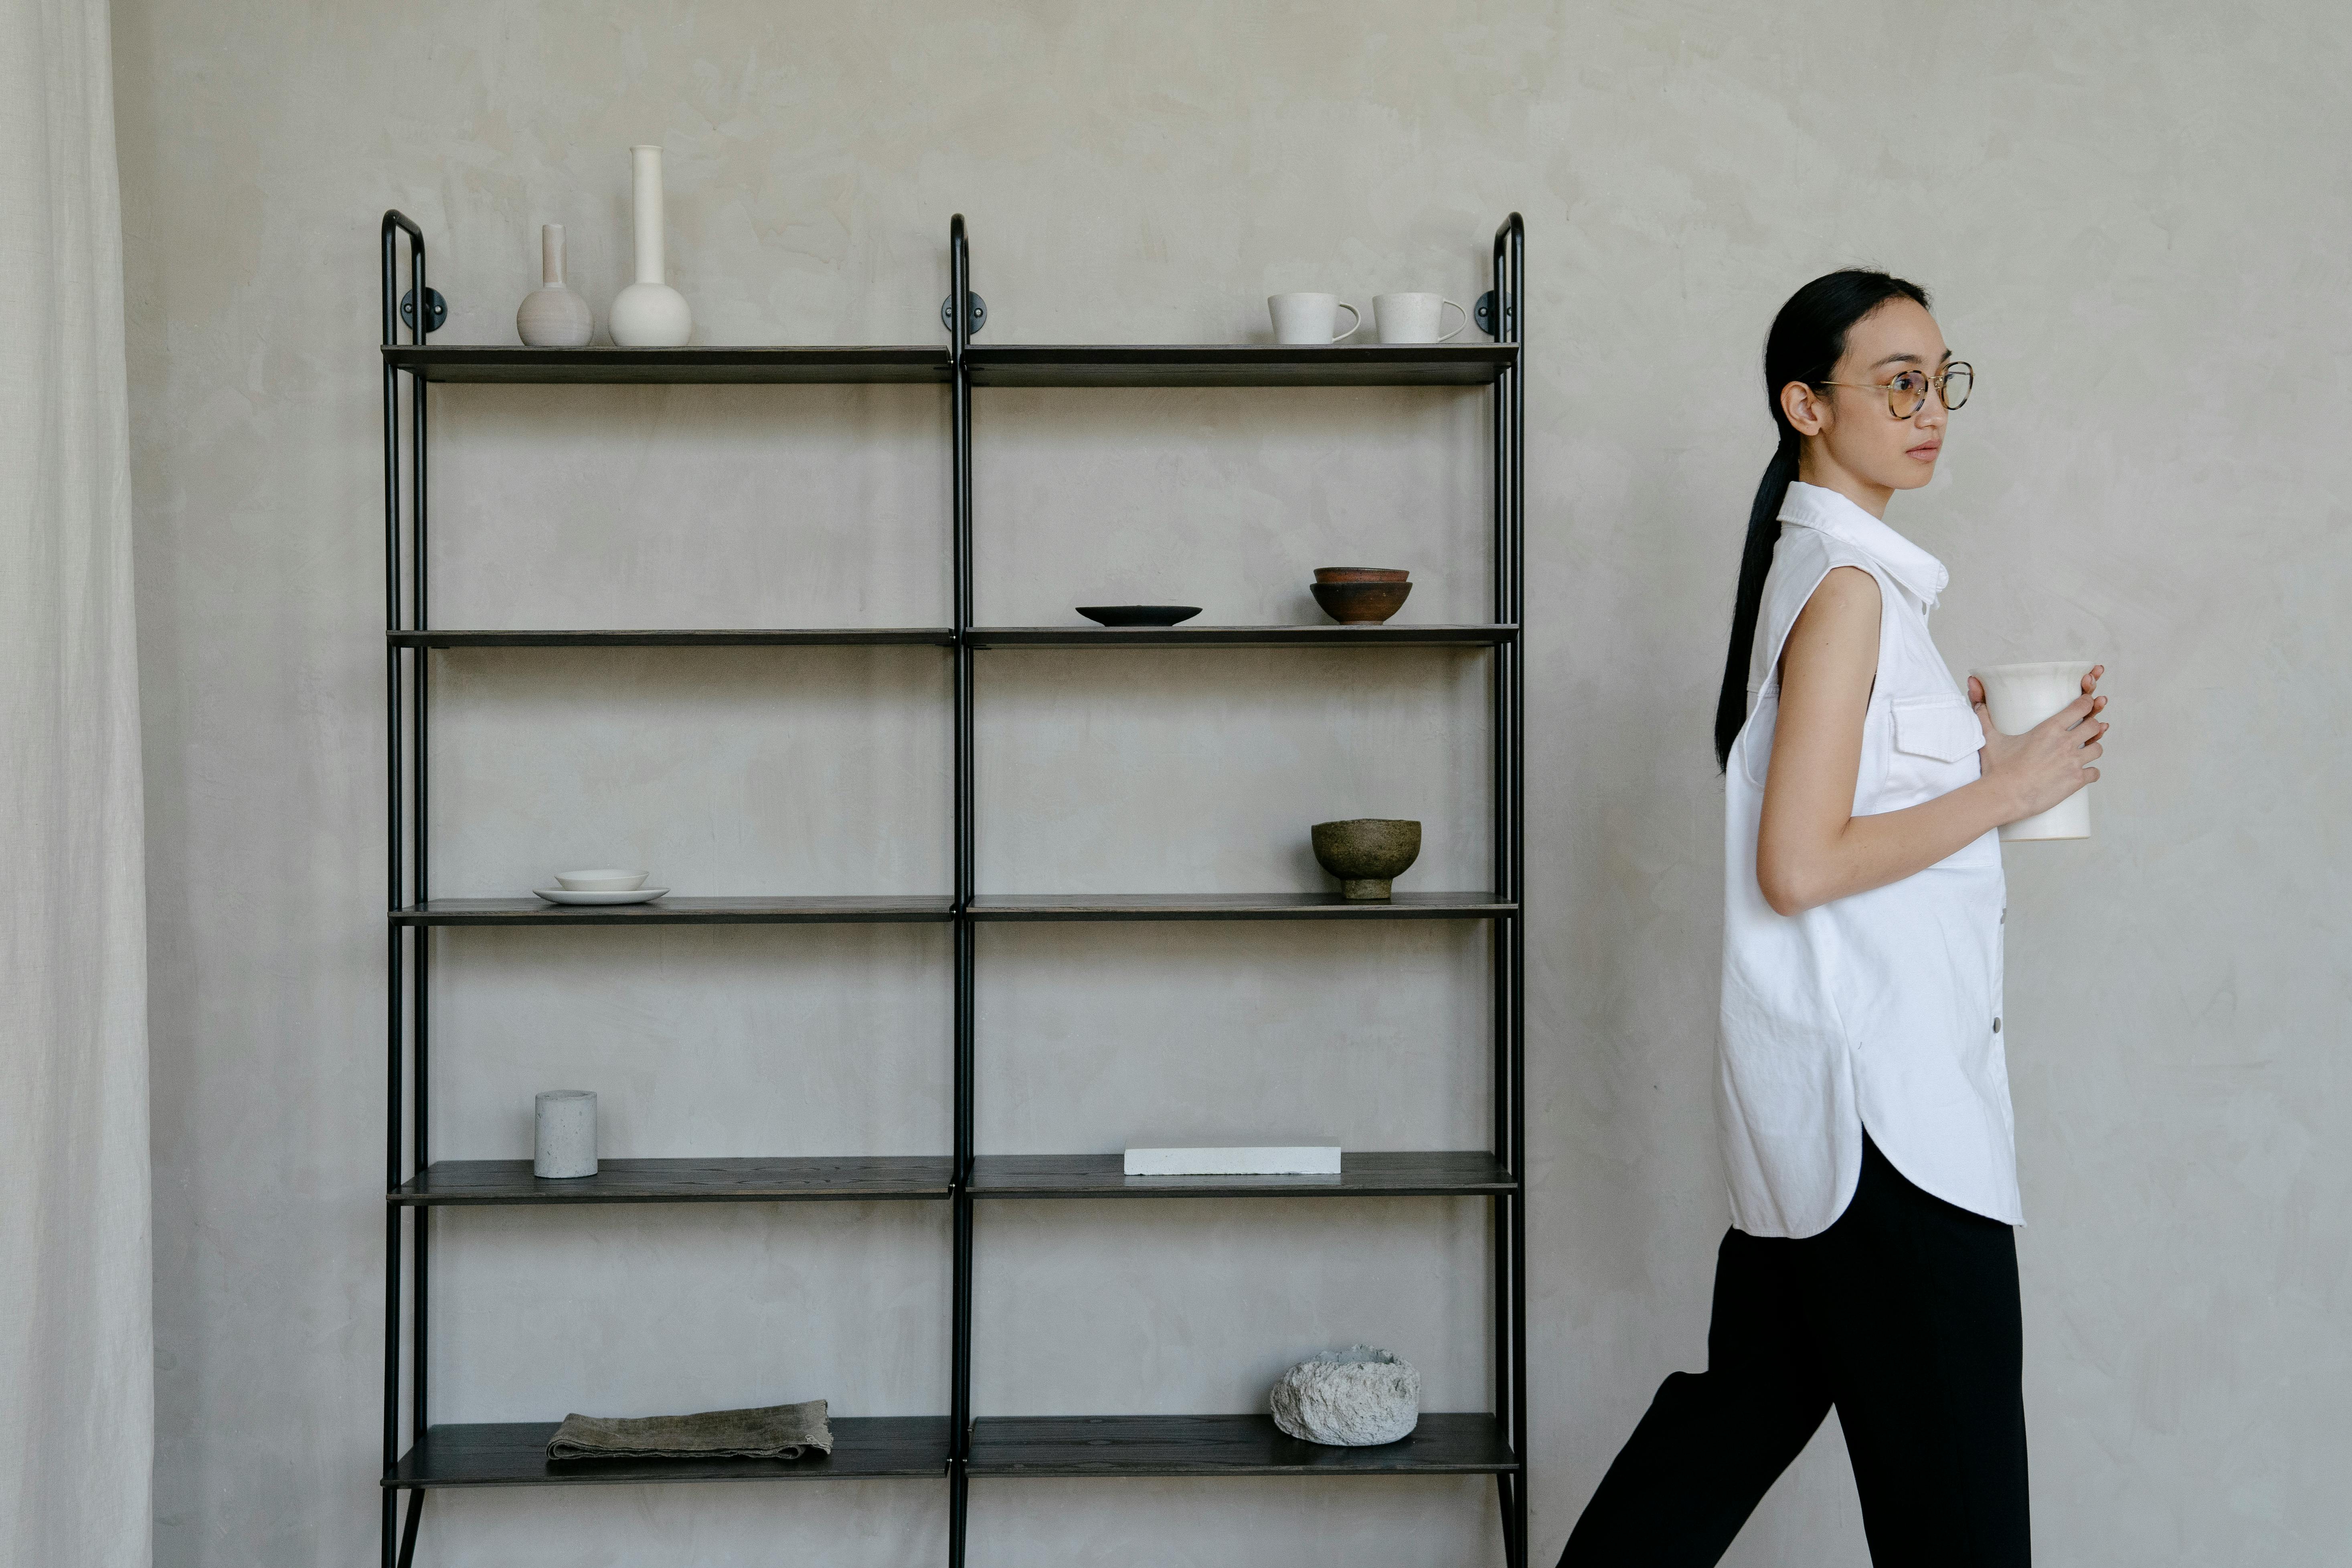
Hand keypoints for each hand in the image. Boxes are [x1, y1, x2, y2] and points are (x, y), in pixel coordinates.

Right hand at [1969, 664, 2107, 823]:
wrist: (2003, 797)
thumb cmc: (1996, 768)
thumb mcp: (1990, 738)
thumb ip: (1984, 713)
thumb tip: (1972, 685)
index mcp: (2049, 729)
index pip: (2081, 707)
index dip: (2087, 704)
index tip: (2085, 706)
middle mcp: (2065, 742)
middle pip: (2095, 726)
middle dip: (2092, 727)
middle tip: (2083, 732)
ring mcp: (2073, 762)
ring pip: (2098, 748)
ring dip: (2092, 749)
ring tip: (2083, 752)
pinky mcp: (2076, 781)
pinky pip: (2095, 773)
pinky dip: (2090, 772)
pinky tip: (2083, 773)